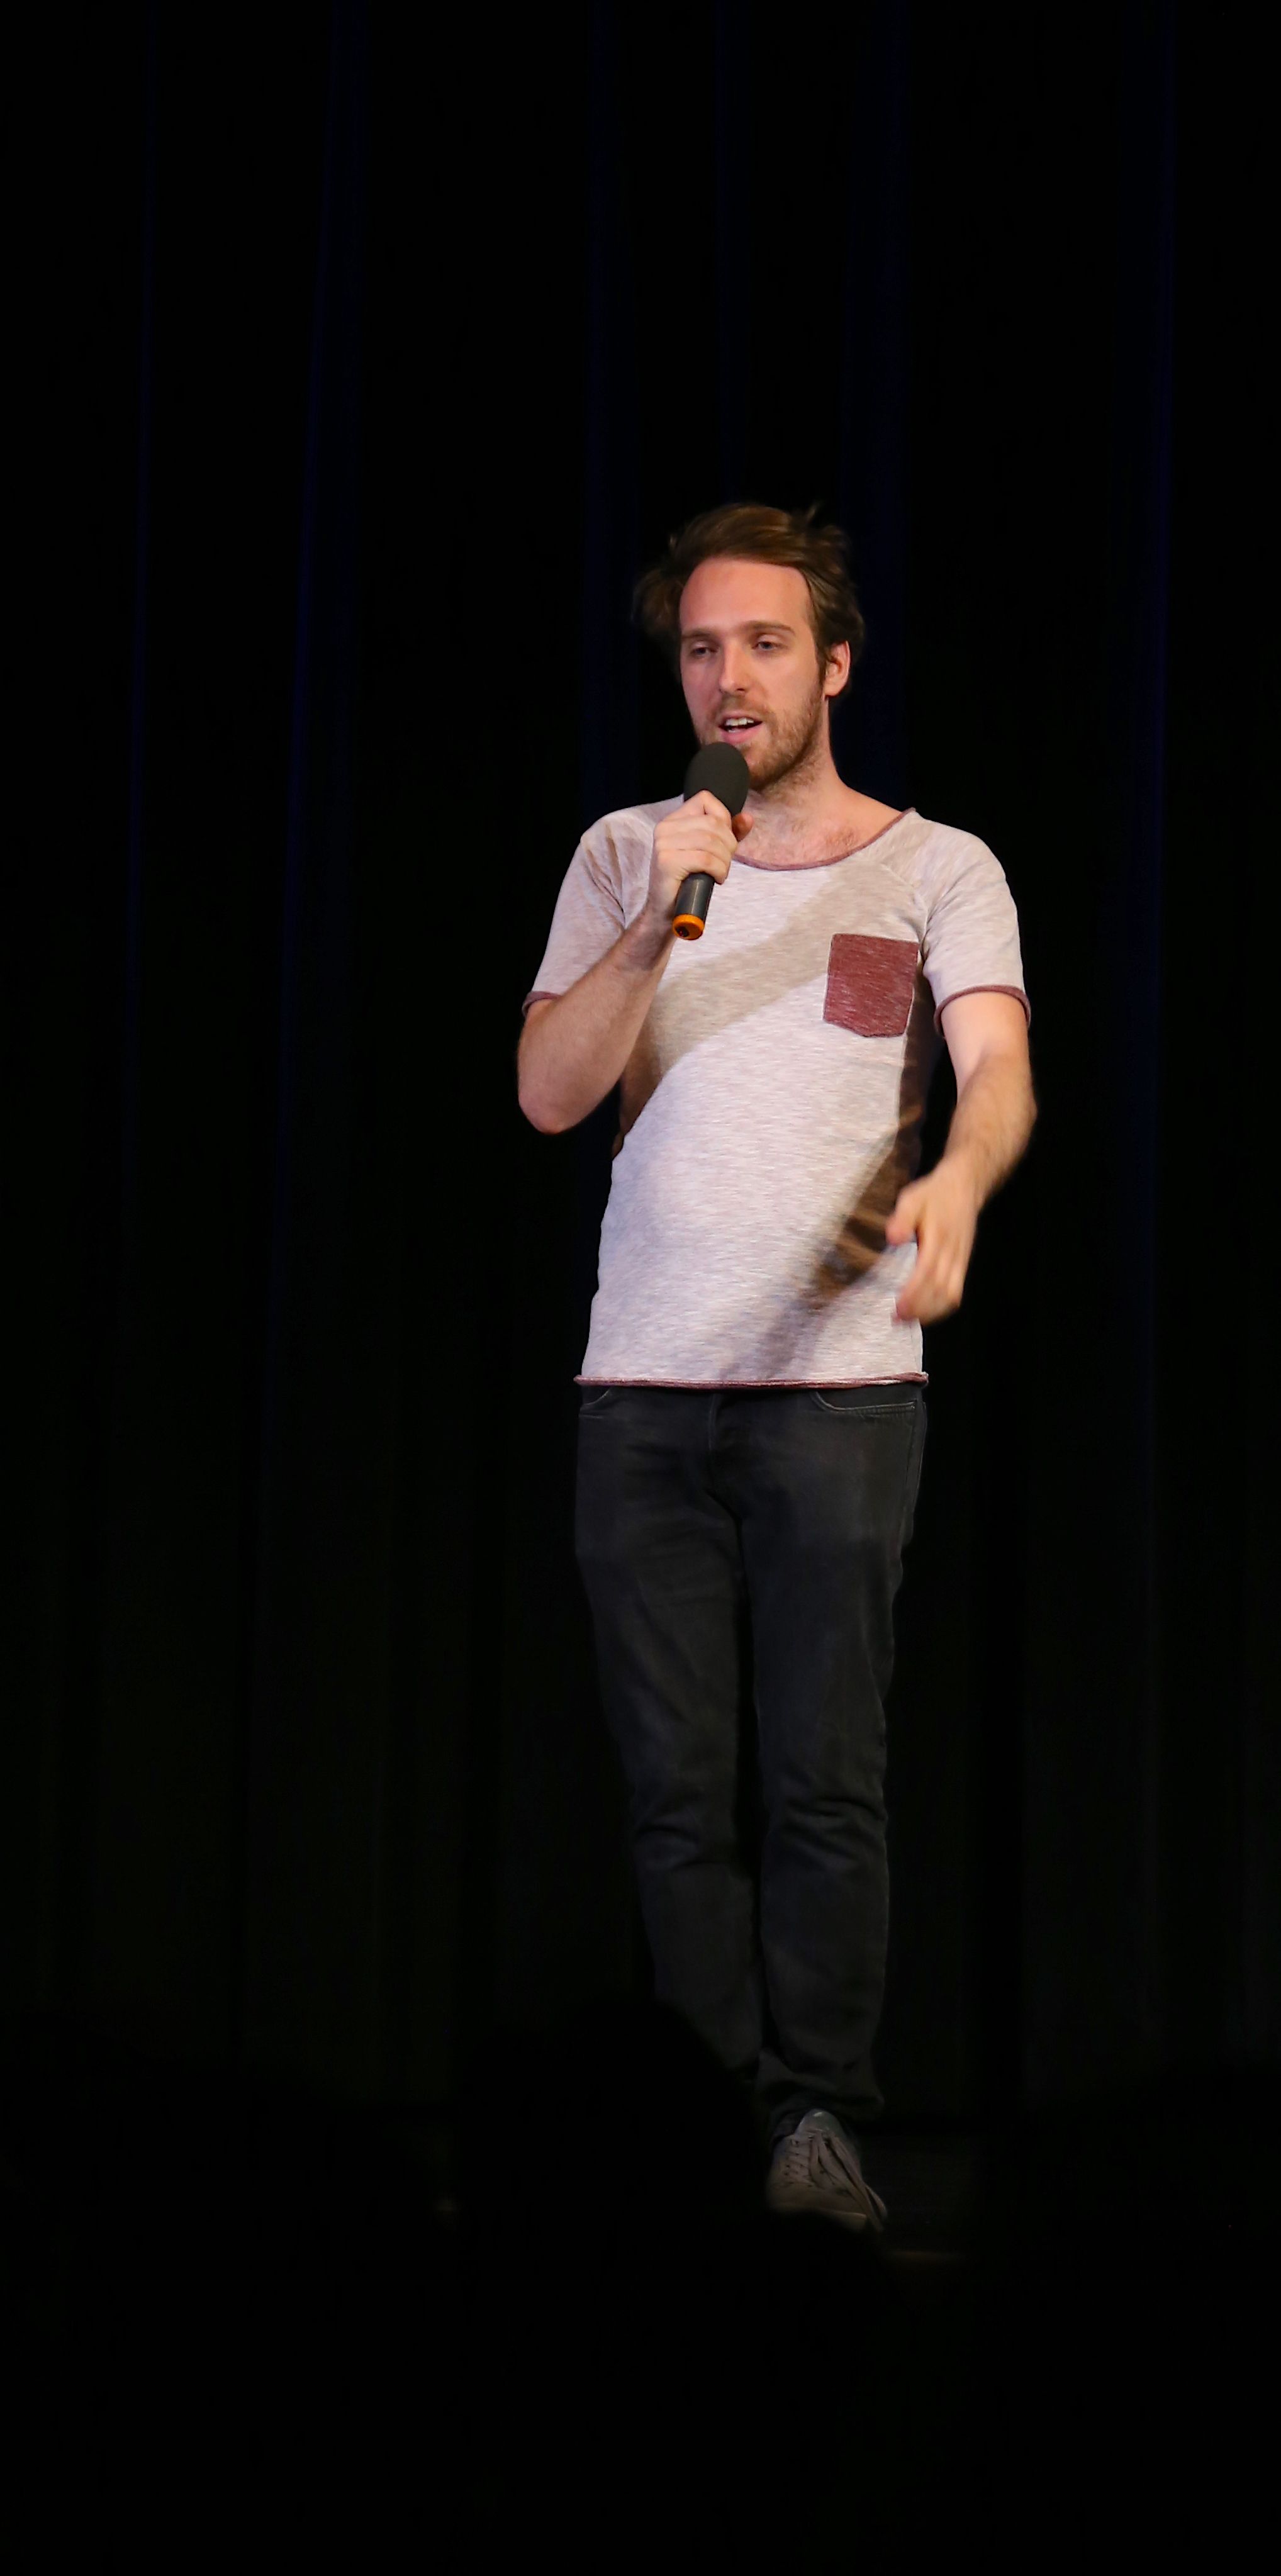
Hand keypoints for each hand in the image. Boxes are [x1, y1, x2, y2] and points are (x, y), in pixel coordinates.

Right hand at [646, 792, 752, 929]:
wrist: (666, 912)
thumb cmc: (688, 881)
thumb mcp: (710, 852)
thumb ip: (729, 834)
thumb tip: (748, 818)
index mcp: (673, 820)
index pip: (705, 799)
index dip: (723, 818)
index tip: (722, 842)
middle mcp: (665, 827)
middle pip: (713, 822)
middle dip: (729, 844)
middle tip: (724, 863)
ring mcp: (663, 844)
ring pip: (711, 841)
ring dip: (725, 860)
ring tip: (720, 873)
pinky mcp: (667, 862)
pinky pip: (706, 859)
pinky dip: (719, 870)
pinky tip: (716, 879)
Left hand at [885, 1159, 979, 1323]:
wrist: (964, 1187)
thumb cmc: (934, 1194)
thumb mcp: (913, 1198)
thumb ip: (902, 1218)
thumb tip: (892, 1238)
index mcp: (939, 1237)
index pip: (928, 1272)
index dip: (914, 1293)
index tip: (898, 1308)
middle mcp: (953, 1253)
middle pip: (940, 1289)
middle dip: (920, 1309)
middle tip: (897, 1320)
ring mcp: (960, 1260)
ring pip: (950, 1294)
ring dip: (931, 1311)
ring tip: (908, 1320)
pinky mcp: (962, 1264)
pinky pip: (956, 1291)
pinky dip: (941, 1307)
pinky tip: (925, 1313)